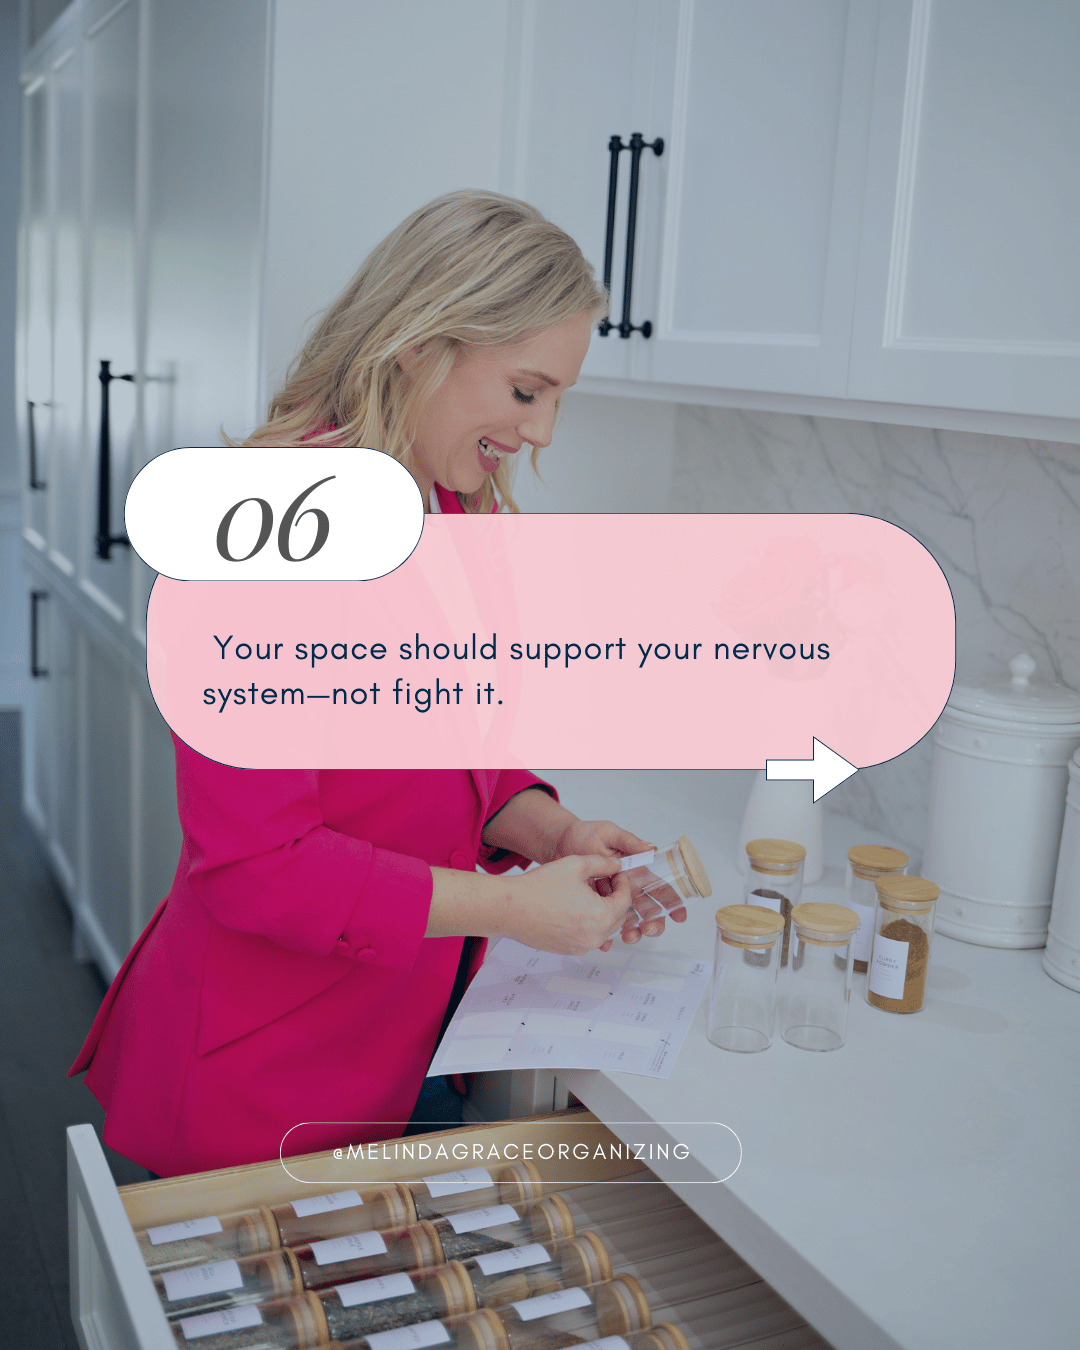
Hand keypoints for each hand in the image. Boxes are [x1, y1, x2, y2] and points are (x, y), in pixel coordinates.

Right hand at [499, 855, 633, 955]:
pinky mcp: (568, 950)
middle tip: (602, 882)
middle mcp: (594, 937)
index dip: (623, 883)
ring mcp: (581, 947)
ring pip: (603, 928)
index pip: (625, 900)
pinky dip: (587, 923)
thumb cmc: (538, 889)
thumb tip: (616, 866)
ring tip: (585, 893)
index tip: (617, 875)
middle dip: (613, 897)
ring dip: (601, 910)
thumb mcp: (576, 865)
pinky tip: (573, 907)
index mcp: (601, 916)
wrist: (511, 908)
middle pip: (617, 916)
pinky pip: (587, 936)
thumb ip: (602, 864)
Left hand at [549, 819, 686, 946]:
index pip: (658, 888)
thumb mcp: (608, 833)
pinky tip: (606, 942)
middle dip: (653, 923)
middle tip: (648, 929)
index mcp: (634, 871)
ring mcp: (610, 899)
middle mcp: (625, 887)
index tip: (679, 915)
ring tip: (629, 936)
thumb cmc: (585, 835)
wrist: (558, 843)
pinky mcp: (593, 906)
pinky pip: (602, 925)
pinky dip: (606, 936)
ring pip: (628, 921)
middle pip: (647, 910)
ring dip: (633, 932)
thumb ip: (628, 842)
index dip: (671, 902)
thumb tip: (651, 849)